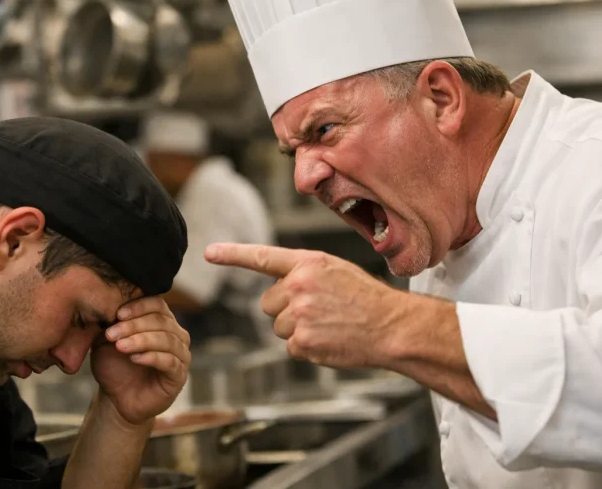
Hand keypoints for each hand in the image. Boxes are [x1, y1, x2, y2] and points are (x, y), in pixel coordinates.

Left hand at [90, 296, 190, 425]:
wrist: (117, 399)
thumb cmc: (115, 366)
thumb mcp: (108, 341)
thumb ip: (112, 324)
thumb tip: (111, 306)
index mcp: (162, 321)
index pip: (157, 304)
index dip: (139, 306)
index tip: (117, 314)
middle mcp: (176, 334)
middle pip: (161, 321)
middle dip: (134, 326)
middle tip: (112, 334)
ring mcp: (181, 355)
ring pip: (166, 340)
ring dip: (141, 340)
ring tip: (120, 346)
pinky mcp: (179, 375)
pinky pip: (170, 361)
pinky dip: (152, 357)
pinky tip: (134, 358)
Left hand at [205, 243, 409, 368]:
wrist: (392, 326)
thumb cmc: (366, 299)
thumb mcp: (335, 271)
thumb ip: (304, 274)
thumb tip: (277, 293)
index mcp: (308, 263)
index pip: (262, 257)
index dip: (232, 255)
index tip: (209, 253)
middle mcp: (299, 285)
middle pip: (267, 303)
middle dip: (286, 310)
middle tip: (319, 311)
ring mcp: (300, 314)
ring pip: (277, 327)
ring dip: (297, 330)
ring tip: (328, 325)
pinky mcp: (303, 341)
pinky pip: (290, 347)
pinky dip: (307, 348)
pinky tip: (329, 340)